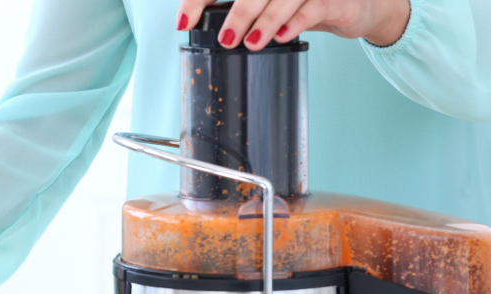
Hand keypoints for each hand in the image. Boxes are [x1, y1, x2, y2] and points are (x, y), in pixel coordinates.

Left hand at [176, 0, 410, 49]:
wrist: (355, 7)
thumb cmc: (303, 6)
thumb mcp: (267, 6)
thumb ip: (240, 11)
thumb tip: (195, 26)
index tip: (184, 22)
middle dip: (238, 13)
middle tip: (225, 40)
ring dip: (266, 19)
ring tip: (252, 42)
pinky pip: (314, 6)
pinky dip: (296, 22)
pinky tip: (282, 37)